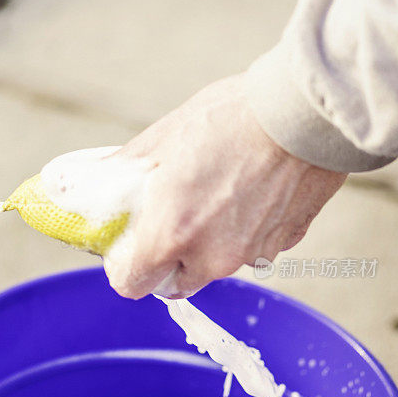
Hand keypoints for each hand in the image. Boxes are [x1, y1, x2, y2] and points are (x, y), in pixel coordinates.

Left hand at [104, 75, 345, 298]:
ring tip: (216, 193)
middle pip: (175, 282)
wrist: (305, 111)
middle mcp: (212, 258)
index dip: (125, 267)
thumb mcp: (162, 138)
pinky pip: (253, 249)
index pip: (131, 285)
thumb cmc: (231, 119)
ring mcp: (252, 255)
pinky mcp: (285, 243)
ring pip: (216, 266)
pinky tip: (252, 191)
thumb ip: (124, 171)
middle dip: (167, 260)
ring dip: (208, 244)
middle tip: (171, 219)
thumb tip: (92, 179)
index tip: (130, 245)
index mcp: (172, 235)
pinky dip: (246, 232)